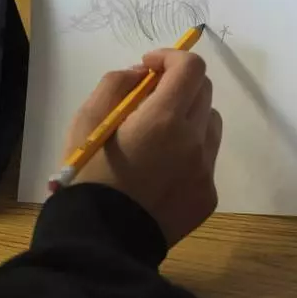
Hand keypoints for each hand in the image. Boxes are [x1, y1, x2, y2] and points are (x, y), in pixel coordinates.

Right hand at [64, 50, 222, 246]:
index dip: (170, 57)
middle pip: (204, 92)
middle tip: (149, 99)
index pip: (190, 68)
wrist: (101, 240)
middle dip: (178, 85)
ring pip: (210, 124)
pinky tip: (162, 171)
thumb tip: (143, 75)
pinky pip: (206, 160)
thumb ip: (115, 85)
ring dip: (189, 118)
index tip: (149, 66)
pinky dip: (190, 153)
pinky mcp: (208, 196)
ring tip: (158, 137)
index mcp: (163, 119)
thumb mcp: (86, 121)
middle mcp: (193, 141)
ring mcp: (205, 171)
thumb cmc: (87, 176)